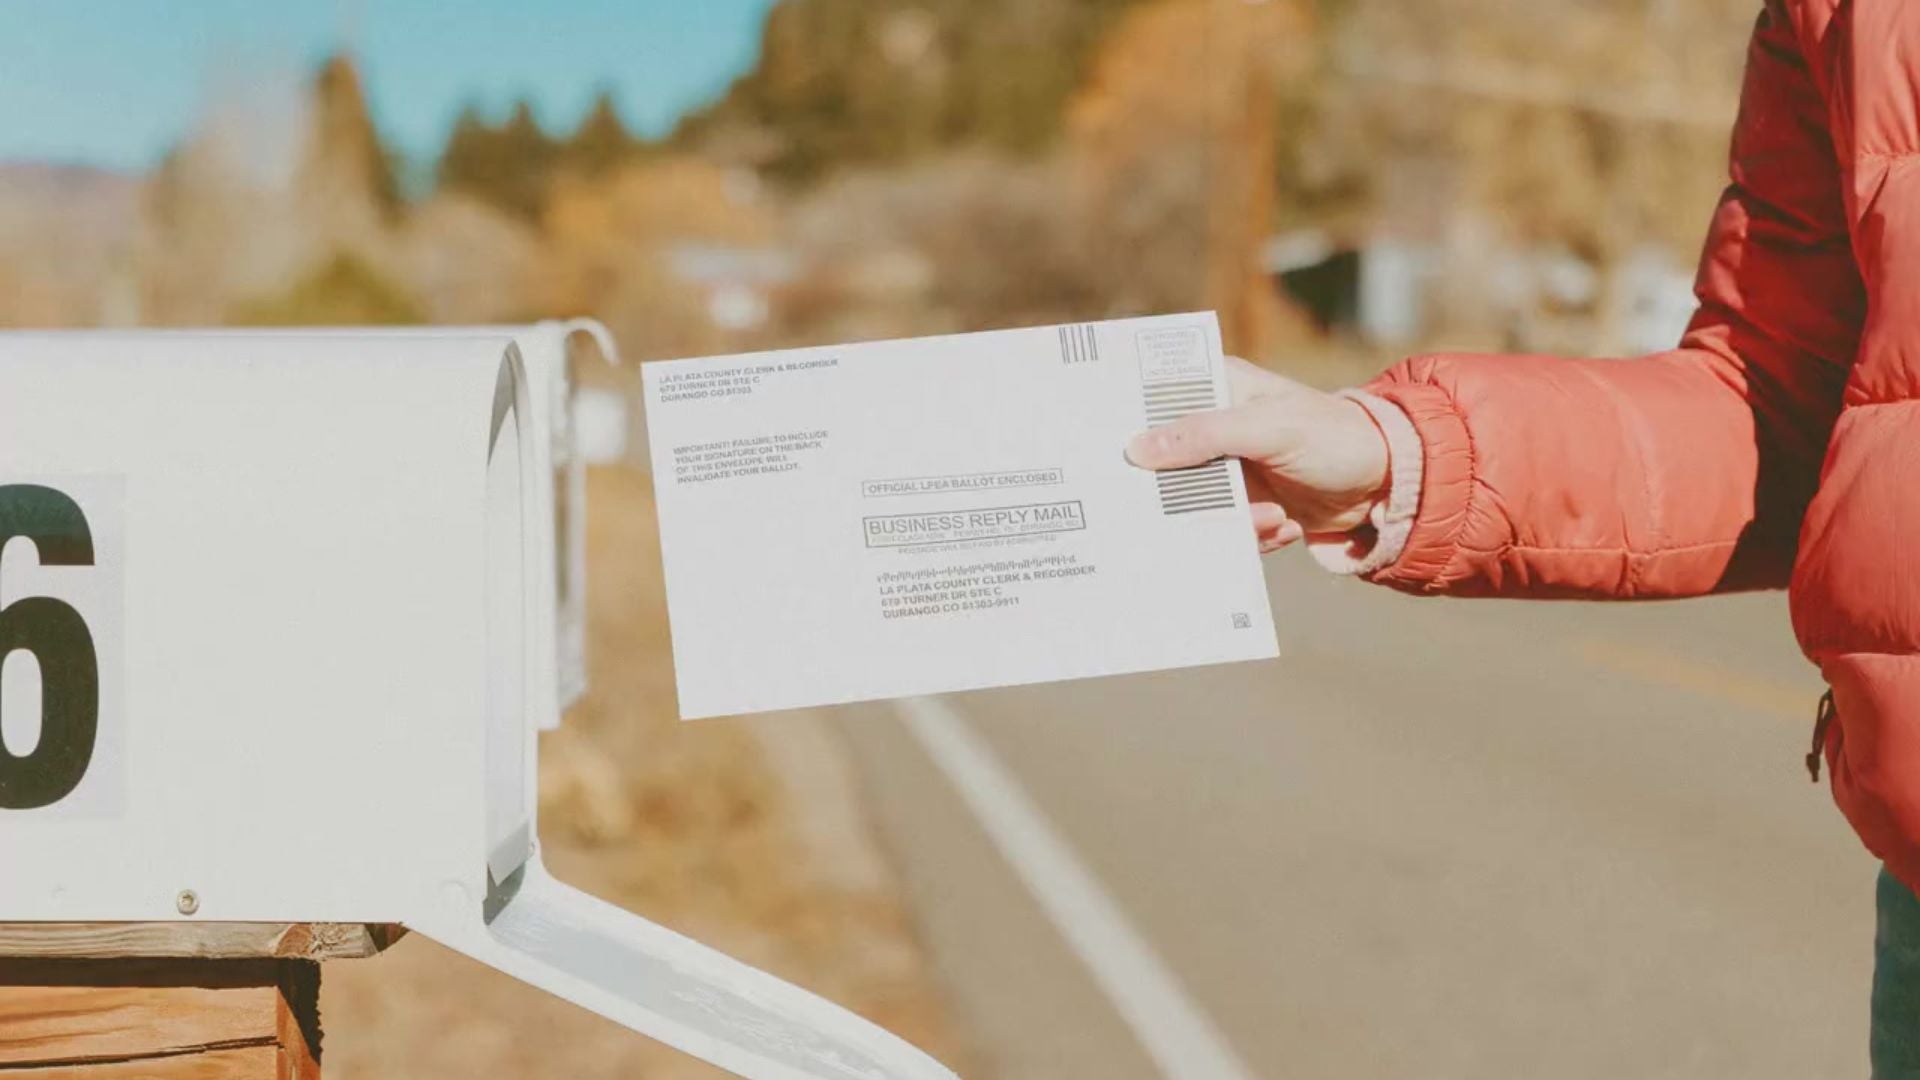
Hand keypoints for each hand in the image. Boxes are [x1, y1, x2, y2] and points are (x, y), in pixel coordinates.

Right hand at [1126, 357, 1389, 553]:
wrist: (1388, 481)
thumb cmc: (1333, 436)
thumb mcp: (1268, 428)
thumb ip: (1205, 435)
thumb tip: (1139, 449)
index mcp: (1217, 389)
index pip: (1154, 398)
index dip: (1127, 422)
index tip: (1104, 451)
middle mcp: (1215, 428)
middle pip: (1163, 462)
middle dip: (1177, 495)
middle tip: (1189, 510)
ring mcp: (1229, 469)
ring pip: (1193, 503)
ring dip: (1231, 520)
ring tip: (1272, 518)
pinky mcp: (1246, 504)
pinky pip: (1224, 527)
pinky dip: (1253, 535)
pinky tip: (1284, 526)